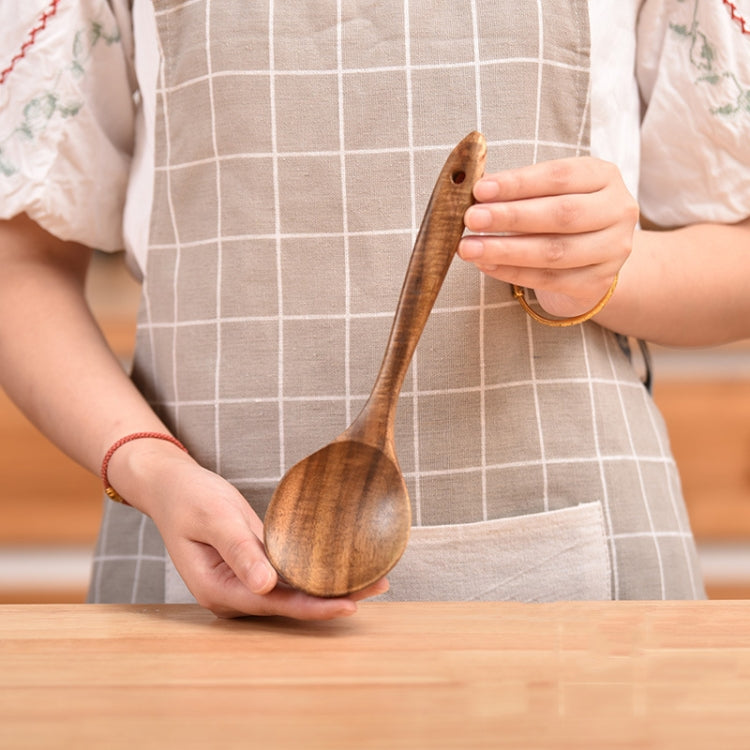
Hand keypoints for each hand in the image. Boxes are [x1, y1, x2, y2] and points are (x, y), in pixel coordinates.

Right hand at [107, 441, 388, 618]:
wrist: (172, 485)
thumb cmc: (189, 498)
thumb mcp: (215, 518)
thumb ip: (240, 551)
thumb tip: (268, 586)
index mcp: (218, 589)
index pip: (276, 605)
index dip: (315, 606)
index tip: (351, 604)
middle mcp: (232, 594)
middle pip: (290, 605)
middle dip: (333, 599)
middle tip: (379, 584)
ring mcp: (242, 583)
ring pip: (292, 594)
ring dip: (329, 588)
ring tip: (372, 580)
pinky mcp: (251, 569)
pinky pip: (287, 578)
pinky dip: (314, 575)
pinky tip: (341, 569)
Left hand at [458, 157, 638, 318]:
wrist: (592, 263)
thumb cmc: (561, 219)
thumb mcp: (548, 194)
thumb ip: (520, 191)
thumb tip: (477, 191)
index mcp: (604, 176)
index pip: (559, 176)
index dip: (517, 183)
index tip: (480, 189)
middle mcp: (617, 211)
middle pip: (561, 214)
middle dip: (511, 217)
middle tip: (472, 218)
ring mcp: (612, 250)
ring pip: (554, 251)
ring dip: (505, 250)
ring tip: (469, 247)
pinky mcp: (598, 283)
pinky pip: (549, 280)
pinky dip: (512, 273)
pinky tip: (486, 265)